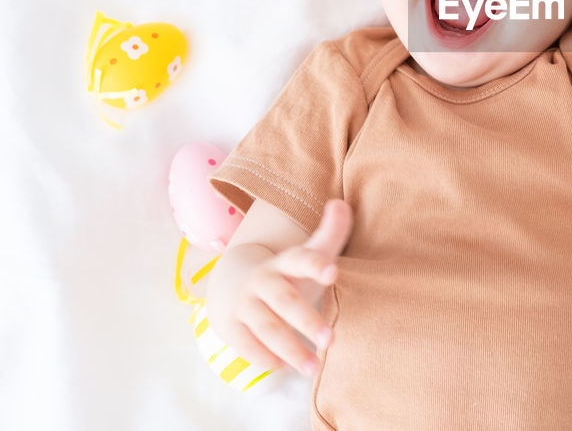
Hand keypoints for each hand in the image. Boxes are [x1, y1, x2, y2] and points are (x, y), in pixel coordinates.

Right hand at [208, 200, 353, 375]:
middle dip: (307, 321)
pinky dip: (265, 358)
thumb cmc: (284, 272)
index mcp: (285, 262)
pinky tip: (284, 367)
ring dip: (290, 350)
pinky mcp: (230, 326)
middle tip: (331, 339)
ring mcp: (244, 304)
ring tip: (314, 367)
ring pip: (267, 327)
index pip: (300, 258)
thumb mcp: (305, 253)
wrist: (231, 282)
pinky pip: (247, 345)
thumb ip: (330, 233)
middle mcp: (263, 281)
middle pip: (285, 300)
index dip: (315, 264)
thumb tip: (341, 204)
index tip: (333, 272)